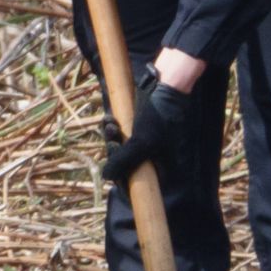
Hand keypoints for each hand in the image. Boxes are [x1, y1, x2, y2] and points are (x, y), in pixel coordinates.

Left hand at [101, 65, 194, 184]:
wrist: (165, 83)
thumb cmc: (159, 115)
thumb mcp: (141, 142)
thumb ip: (124, 161)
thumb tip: (105, 177)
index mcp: (163, 167)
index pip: (141, 187)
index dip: (124, 183)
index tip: (115, 176)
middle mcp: (154, 159)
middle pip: (126, 168)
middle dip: (114, 154)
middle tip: (113, 139)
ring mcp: (144, 144)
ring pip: (120, 151)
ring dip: (110, 139)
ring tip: (111, 124)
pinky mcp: (136, 130)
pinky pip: (119, 137)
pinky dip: (111, 129)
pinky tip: (109, 119)